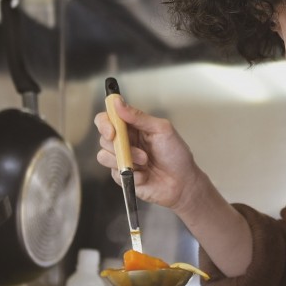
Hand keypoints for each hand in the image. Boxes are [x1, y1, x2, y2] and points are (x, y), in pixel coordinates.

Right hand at [94, 97, 202, 212]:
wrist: (183, 183)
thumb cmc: (176, 155)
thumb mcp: (161, 130)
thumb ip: (138, 116)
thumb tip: (117, 102)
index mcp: (133, 126)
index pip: (108, 118)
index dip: (105, 123)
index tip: (112, 131)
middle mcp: (125, 141)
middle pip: (103, 138)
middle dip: (119, 146)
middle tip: (141, 153)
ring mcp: (122, 159)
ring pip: (103, 156)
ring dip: (126, 160)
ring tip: (145, 163)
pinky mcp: (121, 176)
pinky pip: (114, 174)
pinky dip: (133, 175)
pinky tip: (146, 175)